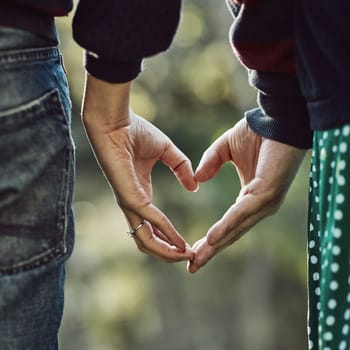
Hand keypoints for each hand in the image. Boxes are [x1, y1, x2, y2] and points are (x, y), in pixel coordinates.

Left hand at [82, 75, 196, 261]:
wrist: (116, 120)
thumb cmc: (135, 131)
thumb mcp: (167, 151)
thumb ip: (181, 167)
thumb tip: (194, 186)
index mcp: (140, 194)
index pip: (153, 226)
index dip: (170, 239)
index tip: (188, 246)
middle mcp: (133, 204)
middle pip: (147, 241)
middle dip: (168, 253)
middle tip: (189, 258)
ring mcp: (129, 202)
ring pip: (145, 240)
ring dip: (166, 252)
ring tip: (186, 256)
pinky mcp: (129, 197)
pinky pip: (150, 220)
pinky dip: (166, 232)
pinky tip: (179, 240)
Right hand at [187, 118, 306, 272]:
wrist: (277, 118)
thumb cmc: (256, 133)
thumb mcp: (225, 149)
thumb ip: (211, 163)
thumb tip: (196, 179)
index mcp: (250, 198)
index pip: (229, 225)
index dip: (212, 240)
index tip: (194, 252)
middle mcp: (258, 206)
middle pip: (231, 234)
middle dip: (211, 251)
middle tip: (192, 267)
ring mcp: (264, 202)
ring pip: (236, 229)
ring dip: (216, 246)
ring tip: (197, 258)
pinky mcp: (267, 194)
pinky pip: (243, 213)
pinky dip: (227, 226)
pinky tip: (212, 238)